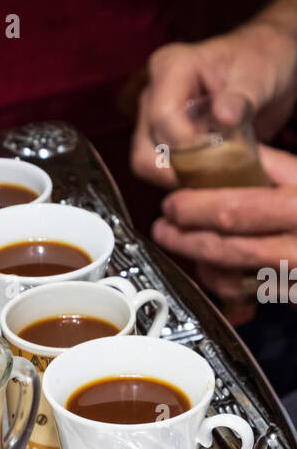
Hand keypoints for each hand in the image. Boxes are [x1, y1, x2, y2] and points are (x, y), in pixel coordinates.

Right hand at [132, 22, 296, 186]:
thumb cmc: (260, 61)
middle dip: (178, 168)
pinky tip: (211, 176)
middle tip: (214, 175)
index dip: (186, 145)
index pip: (162, 115)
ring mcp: (153, 118)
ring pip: (147, 163)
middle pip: (145, 147)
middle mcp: (154, 93)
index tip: (217, 156)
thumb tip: (225, 117)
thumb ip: (242, 96)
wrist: (264, 67)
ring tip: (214, 176)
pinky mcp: (162, 138)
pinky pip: (160, 169)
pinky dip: (184, 179)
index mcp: (171, 67)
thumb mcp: (259, 75)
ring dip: (179, 177)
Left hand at [152, 145, 296, 300]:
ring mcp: (294, 272)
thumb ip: (270, 166)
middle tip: (165, 224)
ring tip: (178, 241)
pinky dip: (220, 280)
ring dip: (198, 259)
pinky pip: (245, 291)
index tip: (173, 201)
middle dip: (186, 234)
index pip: (236, 207)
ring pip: (232, 273)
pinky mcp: (290, 292)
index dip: (195, 207)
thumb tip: (219, 155)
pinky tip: (207, 266)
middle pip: (227, 244)